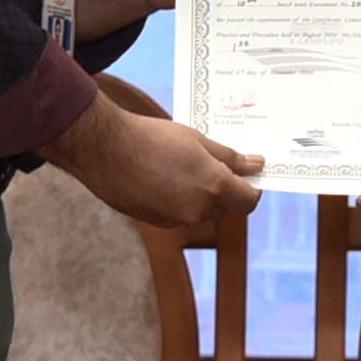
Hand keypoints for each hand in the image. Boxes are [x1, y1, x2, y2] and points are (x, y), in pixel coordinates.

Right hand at [40, 90, 261, 235]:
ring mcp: (175, 219)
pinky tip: (163, 177)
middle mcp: (198, 209)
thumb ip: (229, 157)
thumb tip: (256, 165)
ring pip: (201, 210)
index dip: (252, 189)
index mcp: (213, 187)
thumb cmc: (151, 137)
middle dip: (224, 188)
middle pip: (225, 206)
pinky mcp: (156, 222)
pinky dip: (179, 200)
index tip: (248, 174)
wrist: (104, 149)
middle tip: (212, 162)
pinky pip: (179, 213)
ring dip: (200, 194)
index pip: (249, 201)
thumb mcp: (197, 139)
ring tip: (182, 166)